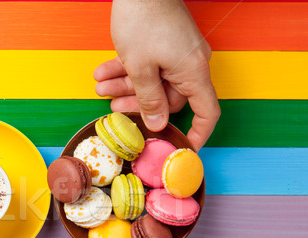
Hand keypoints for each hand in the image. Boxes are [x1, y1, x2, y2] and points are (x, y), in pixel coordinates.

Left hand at [94, 0, 219, 150]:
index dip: (197, 134)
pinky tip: (104, 72)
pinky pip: (149, 63)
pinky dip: (128, 68)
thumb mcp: (140, 67)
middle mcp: (191, 64)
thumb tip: (157, 123)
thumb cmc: (142, 19)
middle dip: (138, 103)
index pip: (207, 112)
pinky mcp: (166, 42)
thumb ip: (149, 99)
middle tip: (113, 107)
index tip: (182, 148)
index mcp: (193, 72)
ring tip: (100, 87)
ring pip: (153, 80)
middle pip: (168, 97)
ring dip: (126, 85)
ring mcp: (178, 52)